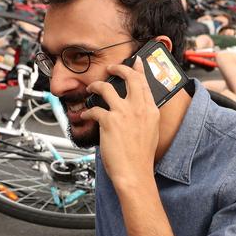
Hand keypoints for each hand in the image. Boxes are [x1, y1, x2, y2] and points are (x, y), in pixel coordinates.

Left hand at [80, 57, 159, 188]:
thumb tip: (136, 106)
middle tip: (111, 68)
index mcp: (151, 110)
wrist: (134, 173)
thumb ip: (144, 115)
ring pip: (106, 88)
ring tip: (92, 88)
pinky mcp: (109, 121)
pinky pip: (94, 110)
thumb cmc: (141, 157)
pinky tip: (85, 115)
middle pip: (129, 78)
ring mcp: (123, 113)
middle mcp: (138, 108)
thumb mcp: (151, 131)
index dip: (138, 70)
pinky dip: (87, 112)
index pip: (145, 83)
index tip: (135, 62)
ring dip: (96, 86)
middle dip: (119, 69)